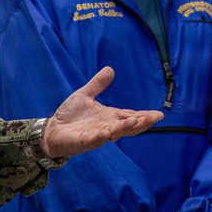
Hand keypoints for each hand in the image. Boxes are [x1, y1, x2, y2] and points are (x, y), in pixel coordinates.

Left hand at [41, 66, 163, 158]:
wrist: (52, 130)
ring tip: (135, 121)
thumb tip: (110, 69)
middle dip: (142, 122)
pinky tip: (108, 133)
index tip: (159, 114)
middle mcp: (106, 127)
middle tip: (156, 117)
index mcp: (109, 117)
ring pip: (115, 133)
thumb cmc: (70, 115)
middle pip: (128, 126)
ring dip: (125, 128)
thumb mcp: (85, 95)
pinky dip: (101, 137)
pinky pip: (95, 140)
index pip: (130, 116)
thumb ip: (98, 84)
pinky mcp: (84, 141)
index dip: (144, 115)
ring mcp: (97, 135)